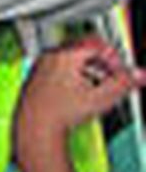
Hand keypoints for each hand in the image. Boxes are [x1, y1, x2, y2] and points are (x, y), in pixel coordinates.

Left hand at [18, 38, 143, 139]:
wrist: (36, 126)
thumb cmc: (61, 113)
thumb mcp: (100, 98)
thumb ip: (123, 84)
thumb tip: (140, 75)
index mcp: (65, 56)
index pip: (97, 45)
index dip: (114, 58)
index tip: (121, 71)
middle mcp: (51, 56)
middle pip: (83, 49)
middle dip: (102, 63)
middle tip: (113, 77)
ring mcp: (42, 65)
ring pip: (71, 58)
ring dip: (89, 70)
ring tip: (99, 88)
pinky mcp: (37, 76)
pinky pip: (59, 67)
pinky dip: (74, 75)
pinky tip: (80, 93)